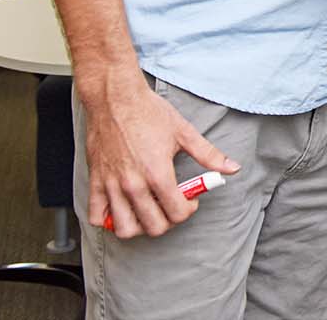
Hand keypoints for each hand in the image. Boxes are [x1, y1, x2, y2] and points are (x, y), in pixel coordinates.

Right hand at [83, 73, 238, 238]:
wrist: (115, 98)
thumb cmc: (148, 112)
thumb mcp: (184, 132)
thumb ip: (209, 155)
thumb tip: (231, 168)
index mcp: (158, 173)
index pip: (177, 213)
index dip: (188, 210)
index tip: (189, 200)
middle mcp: (134, 184)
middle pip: (153, 227)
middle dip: (168, 221)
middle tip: (171, 206)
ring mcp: (112, 185)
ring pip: (124, 228)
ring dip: (139, 226)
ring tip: (148, 210)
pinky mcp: (95, 181)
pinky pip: (95, 216)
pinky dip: (107, 219)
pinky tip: (121, 207)